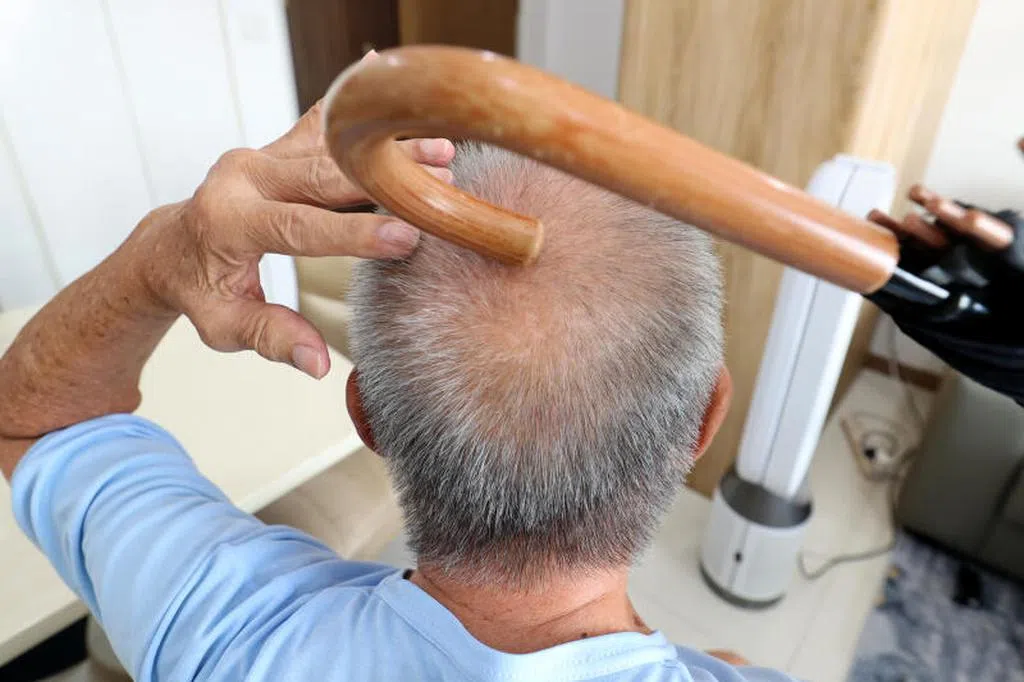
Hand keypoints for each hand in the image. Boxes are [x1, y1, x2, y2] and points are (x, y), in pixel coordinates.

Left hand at [125, 97, 453, 378]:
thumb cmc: (199, 291)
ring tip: (441, 149)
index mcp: (228, 221)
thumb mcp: (224, 326)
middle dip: (386, 178)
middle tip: (441, 180)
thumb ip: (271, 339)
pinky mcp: (275, 147)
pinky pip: (322, 126)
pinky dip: (360, 117)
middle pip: (324, 174)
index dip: (355, 234)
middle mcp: (242, 176)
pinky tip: (397, 104)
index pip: (299, 226)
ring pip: (331, 146)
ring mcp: (260, 155)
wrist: (172, 247)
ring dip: (387, 147)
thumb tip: (319, 364)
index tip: (406, 237)